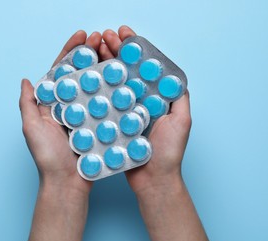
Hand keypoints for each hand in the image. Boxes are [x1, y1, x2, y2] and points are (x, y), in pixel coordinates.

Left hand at [19, 31, 101, 196]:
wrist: (67, 183)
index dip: (69, 53)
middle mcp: (69, 106)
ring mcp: (86, 115)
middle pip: (80, 74)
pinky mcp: (99, 124)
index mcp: (52, 104)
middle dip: (89, 54)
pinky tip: (120, 78)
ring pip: (94, 86)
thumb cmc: (47, 158)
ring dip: (102, 67)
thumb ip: (28, 104)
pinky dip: (112, 90)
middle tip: (100, 39)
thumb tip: (26, 80)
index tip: (80, 37)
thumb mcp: (31, 129)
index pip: (60, 72)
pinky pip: (106, 104)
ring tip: (112, 51)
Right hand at [99, 26, 190, 195]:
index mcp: (155, 97)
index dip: (133, 48)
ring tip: (93, 49)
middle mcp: (138, 102)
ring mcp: (123, 112)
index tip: (124, 33)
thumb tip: (174, 73)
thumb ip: (180, 97)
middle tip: (103, 37)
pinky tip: (87, 76)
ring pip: (112, 82)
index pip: (142, 66)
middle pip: (125, 70)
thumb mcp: (181, 121)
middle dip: (114, 51)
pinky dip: (95, 88)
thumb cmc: (169, 153)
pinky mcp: (111, 123)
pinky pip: (103, 102)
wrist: (153, 181)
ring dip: (103, 64)